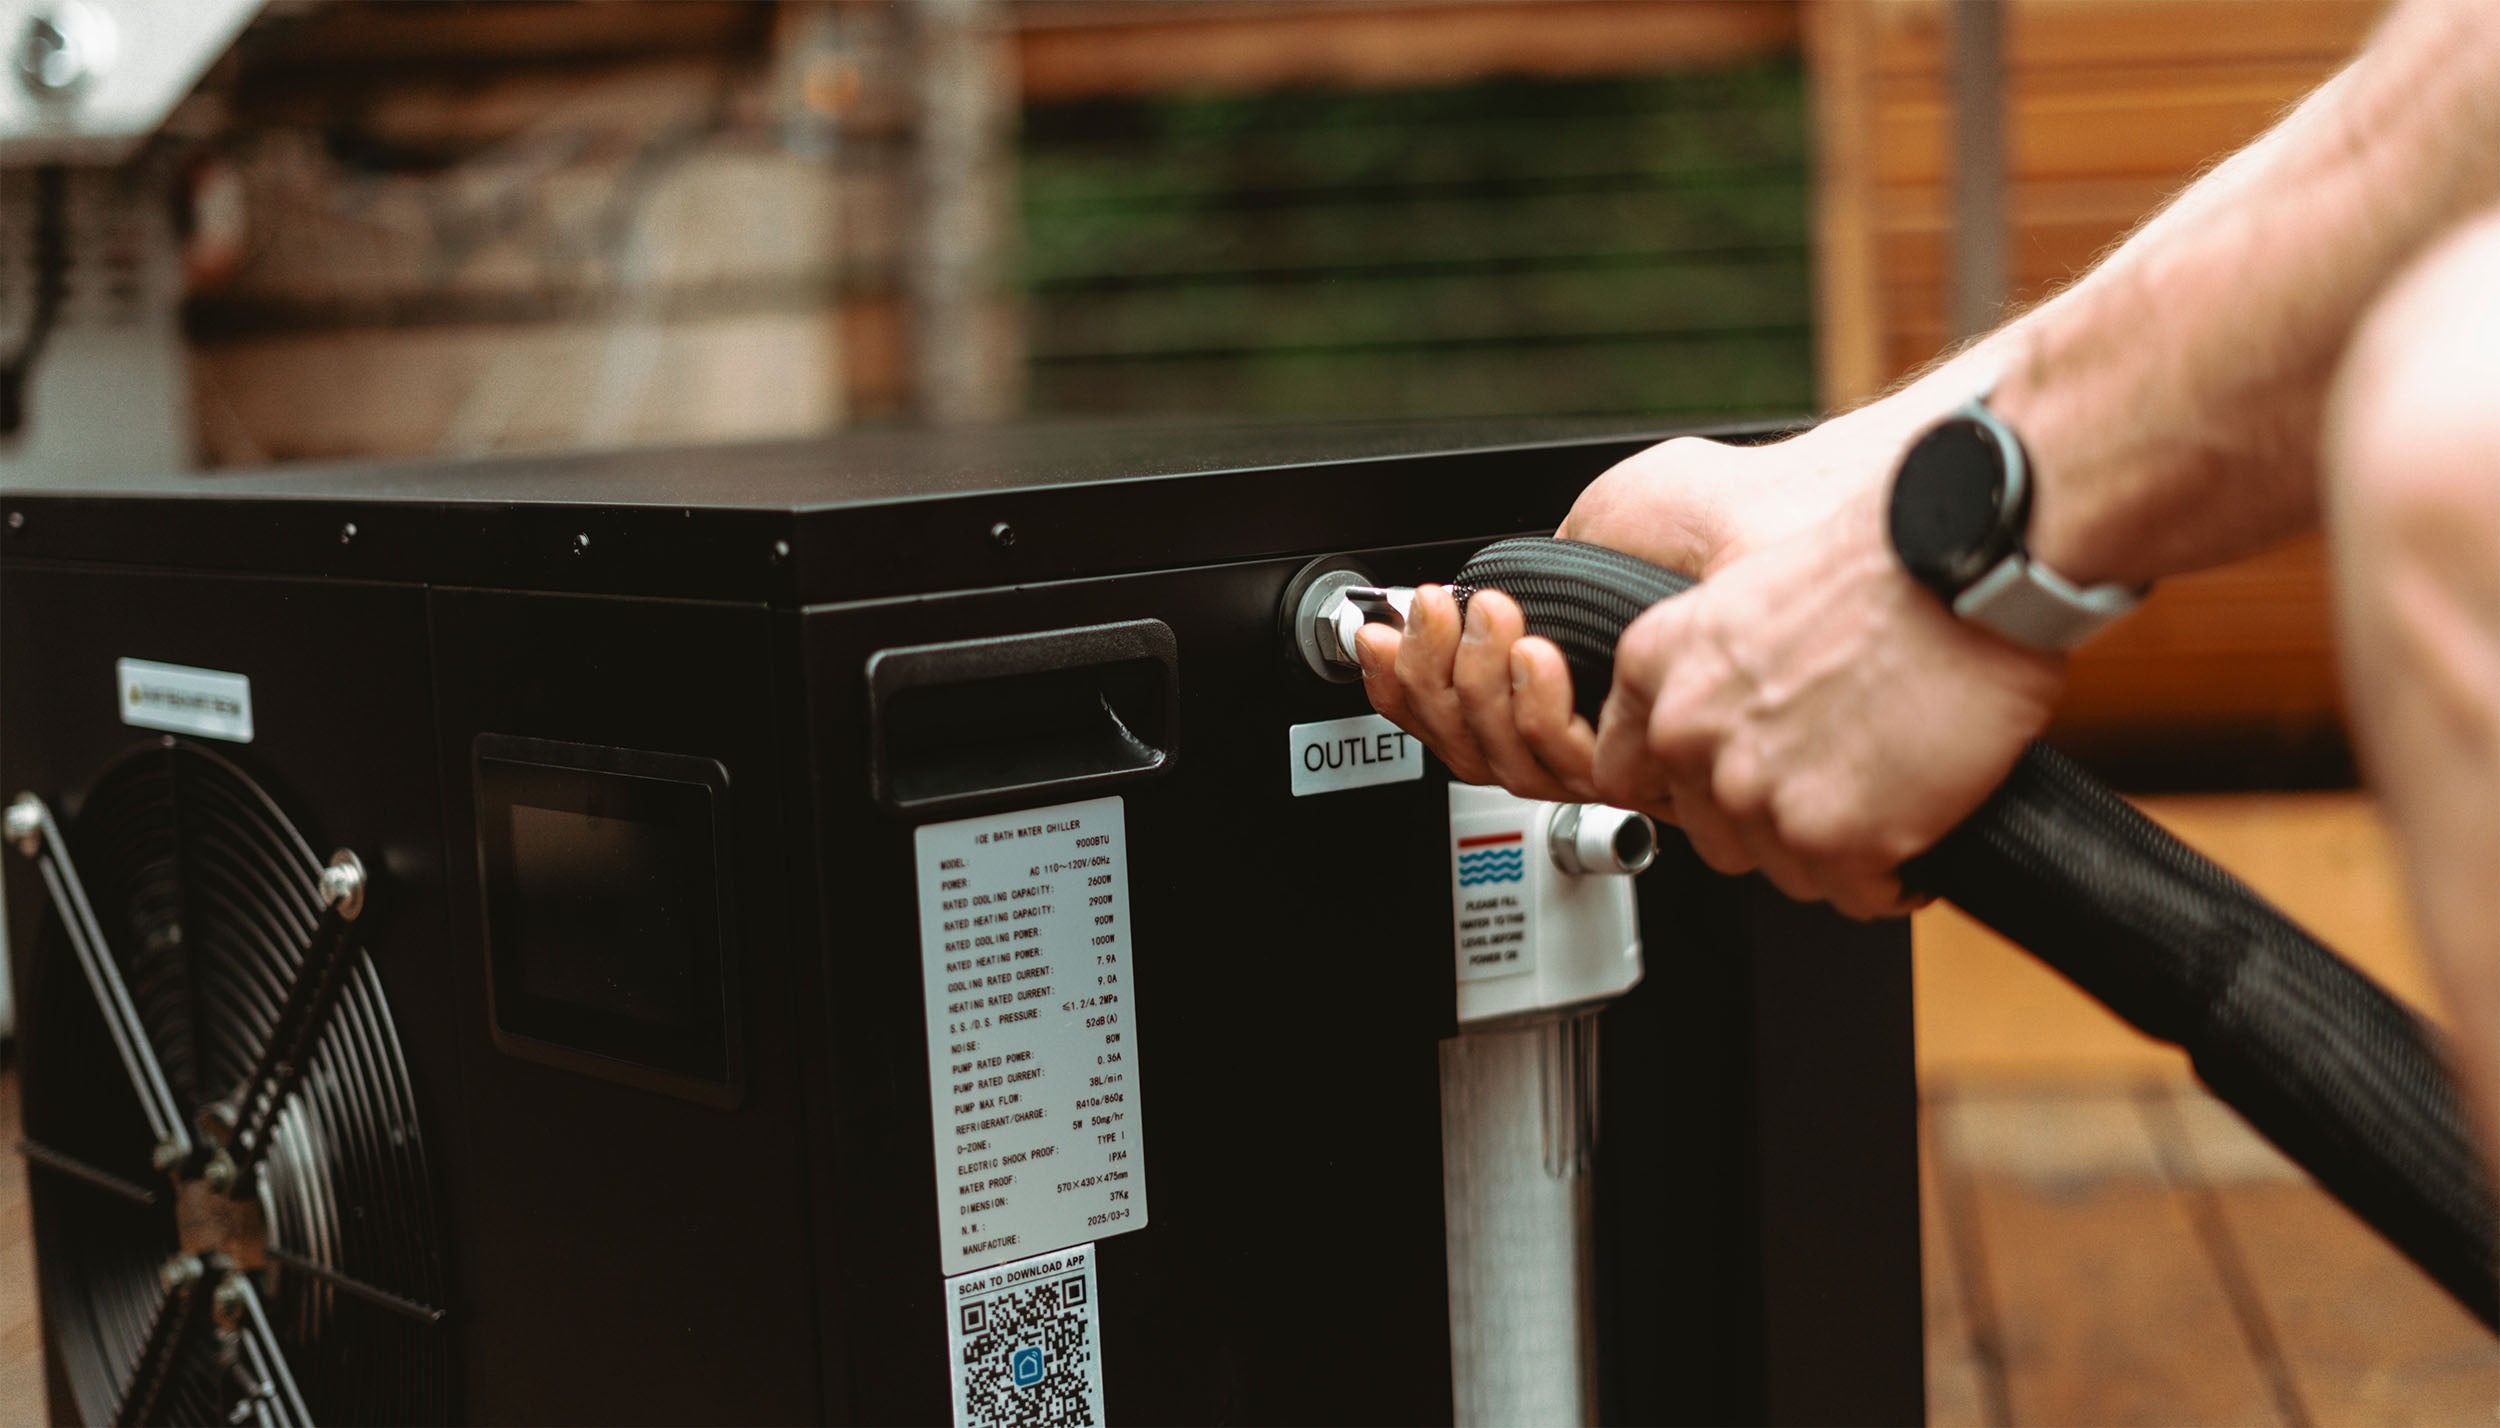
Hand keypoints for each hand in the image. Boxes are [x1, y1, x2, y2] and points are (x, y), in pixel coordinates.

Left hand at [1584, 494, 2063, 916]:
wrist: (1968, 571)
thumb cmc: (1886, 564)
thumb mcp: (1752, 596)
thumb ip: (1714, 672)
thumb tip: (1726, 726)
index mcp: (1658, 665)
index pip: (1626, 772)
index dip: (1689, 790)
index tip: (1726, 792)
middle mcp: (1689, 734)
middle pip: (1714, 835)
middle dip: (1773, 826)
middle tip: (1835, 786)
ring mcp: (1756, 793)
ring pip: (1785, 872)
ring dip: (1836, 853)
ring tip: (1890, 795)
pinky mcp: (1832, 838)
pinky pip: (1854, 895)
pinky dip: (1892, 875)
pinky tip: (1921, 822)